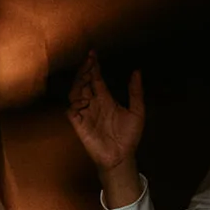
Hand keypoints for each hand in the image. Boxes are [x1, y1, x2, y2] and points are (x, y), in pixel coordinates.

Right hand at [66, 51, 144, 172]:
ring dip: (79, 83)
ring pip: (75, 94)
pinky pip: (71, 111)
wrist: (122, 156)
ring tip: (86, 76)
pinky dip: (74, 104)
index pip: (96, 79)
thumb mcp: (138, 110)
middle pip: (83, 83)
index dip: (94, 66)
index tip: (93, 54)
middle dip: (84, 71)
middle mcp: (94, 104)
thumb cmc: (129, 136)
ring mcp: (85, 114)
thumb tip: (136, 71)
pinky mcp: (79, 125)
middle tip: (89, 61)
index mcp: (106, 99)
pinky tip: (84, 101)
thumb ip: (135, 91)